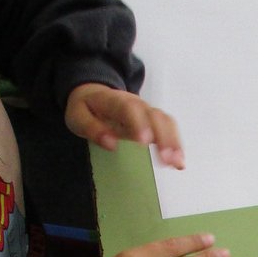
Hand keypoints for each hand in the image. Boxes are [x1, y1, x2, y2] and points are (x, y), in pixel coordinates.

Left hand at [64, 83, 185, 167]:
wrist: (93, 94)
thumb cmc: (86, 109)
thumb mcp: (77, 117)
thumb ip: (92, 129)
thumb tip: (112, 145)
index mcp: (114, 101)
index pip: (130, 109)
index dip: (139, 123)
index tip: (144, 143)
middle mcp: (136, 103)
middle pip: (155, 115)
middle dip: (164, 137)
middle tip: (167, 159)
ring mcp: (146, 111)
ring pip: (165, 121)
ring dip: (174, 142)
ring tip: (177, 163)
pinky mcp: (153, 121)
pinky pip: (168, 128)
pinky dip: (176, 144)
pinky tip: (179, 162)